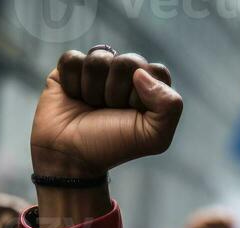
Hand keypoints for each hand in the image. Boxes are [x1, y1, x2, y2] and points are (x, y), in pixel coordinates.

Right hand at [30, 47, 182, 227]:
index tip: (133, 114)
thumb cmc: (112, 145)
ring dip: (93, 91)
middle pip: (127, 62)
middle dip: (117, 93)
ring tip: (91, 107)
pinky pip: (72, 59)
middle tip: (109, 111)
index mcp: (151, 88)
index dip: (145, 95)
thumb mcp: (154, 137)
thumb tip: (140, 73)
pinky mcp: (70, 66)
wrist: (71, 156)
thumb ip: (170, 106)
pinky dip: (72, 83)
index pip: (157, 71)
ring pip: (99, 59)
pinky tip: (74, 97)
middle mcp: (126, 74)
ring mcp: (99, 68)